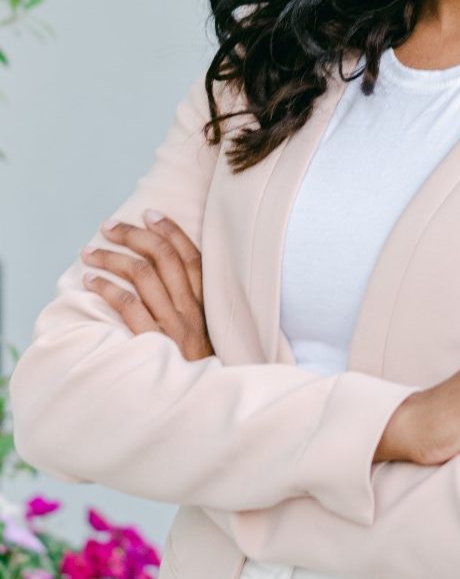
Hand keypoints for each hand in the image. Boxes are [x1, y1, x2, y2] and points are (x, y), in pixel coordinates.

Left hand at [79, 211, 215, 360]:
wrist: (204, 407)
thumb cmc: (200, 366)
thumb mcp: (207, 331)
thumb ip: (194, 304)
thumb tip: (167, 274)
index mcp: (208, 302)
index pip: (191, 255)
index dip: (171, 230)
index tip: (149, 213)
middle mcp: (192, 309)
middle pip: (163, 258)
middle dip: (134, 236)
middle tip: (109, 227)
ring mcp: (173, 325)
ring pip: (142, 276)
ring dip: (112, 259)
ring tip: (90, 253)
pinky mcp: (154, 343)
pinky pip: (129, 307)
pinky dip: (108, 290)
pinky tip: (92, 282)